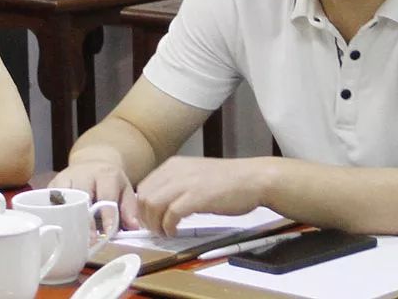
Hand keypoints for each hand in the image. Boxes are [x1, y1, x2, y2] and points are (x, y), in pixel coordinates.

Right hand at [49, 161, 138, 229]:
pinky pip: (48, 201)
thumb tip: (134, 227)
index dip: (107, 216)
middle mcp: (84, 174)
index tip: (107, 233)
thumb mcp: (125, 189)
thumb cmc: (110, 181)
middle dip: (85, 221)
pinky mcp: (51, 184)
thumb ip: (129, 208)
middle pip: (82, 198)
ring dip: (66, 219)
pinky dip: (51, 215)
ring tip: (71, 238)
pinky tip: (55, 229)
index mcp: (106, 174)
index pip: (106, 196)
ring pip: (63, 200)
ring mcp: (66, 178)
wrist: (93, 162)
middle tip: (88, 241)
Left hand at [135, 156, 267, 235]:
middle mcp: (176, 170)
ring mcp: (186, 183)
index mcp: (175, 165)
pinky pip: (170, 215)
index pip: (144, 187)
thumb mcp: (197, 176)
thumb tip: (160, 204)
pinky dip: (168, 227)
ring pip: (152, 205)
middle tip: (156, 230)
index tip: (150, 221)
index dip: (143, 208)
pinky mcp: (196, 197)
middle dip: (146, 218)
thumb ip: (178, 185)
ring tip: (165, 232)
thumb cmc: (230, 181)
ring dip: (155, 224)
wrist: (254, 179)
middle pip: (144, 197)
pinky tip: (175, 232)